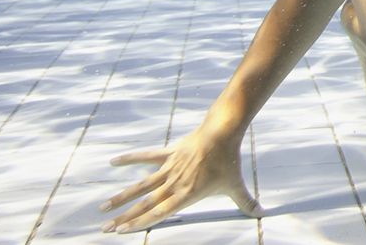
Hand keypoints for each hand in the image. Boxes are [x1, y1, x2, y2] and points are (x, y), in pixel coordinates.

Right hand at [100, 128, 262, 233]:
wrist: (223, 133)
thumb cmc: (229, 162)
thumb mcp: (236, 186)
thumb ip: (246, 202)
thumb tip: (262, 213)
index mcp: (186, 195)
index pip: (158, 213)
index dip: (139, 223)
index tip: (121, 231)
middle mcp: (173, 183)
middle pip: (144, 203)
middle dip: (124, 217)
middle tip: (105, 227)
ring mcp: (169, 168)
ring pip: (140, 184)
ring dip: (121, 196)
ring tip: (103, 206)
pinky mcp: (169, 153)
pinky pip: (147, 156)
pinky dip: (131, 158)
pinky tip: (113, 161)